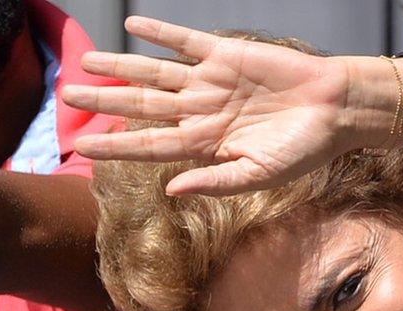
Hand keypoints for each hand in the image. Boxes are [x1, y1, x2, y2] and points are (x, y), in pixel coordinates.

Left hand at [62, 17, 354, 195]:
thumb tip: (170, 191)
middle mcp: (202, 111)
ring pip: (155, 73)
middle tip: (67, 97)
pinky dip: (161, 34)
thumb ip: (215, 182)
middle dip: (105, 102)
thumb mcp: (259, 175)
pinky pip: (185, 41)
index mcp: (207, 143)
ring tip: (86, 62)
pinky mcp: (226, 54)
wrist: (335, 111)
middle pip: (142, 105)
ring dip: (120, 67)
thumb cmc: (303, 150)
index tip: (81, 146)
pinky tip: (133, 27)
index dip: (115, 145)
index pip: (150, 145)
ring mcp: (211, 81)